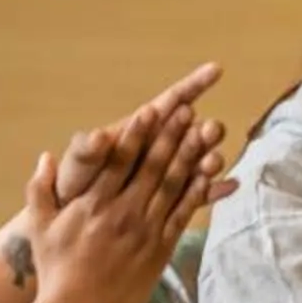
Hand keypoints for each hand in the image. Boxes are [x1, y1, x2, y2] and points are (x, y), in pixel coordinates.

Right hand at [24, 102, 191, 302]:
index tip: (150, 111)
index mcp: (94, 203)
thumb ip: (40, 189)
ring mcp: (144, 230)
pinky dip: (197, 193)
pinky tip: (210, 174)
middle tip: (188, 111)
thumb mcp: (40, 227)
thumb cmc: (56, 269)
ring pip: (173, 186)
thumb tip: (45, 157)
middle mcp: (122, 212)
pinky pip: (182, 215)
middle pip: (153, 167)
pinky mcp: (160, 248)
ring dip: (190, 157)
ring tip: (205, 133)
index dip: (136, 133)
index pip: (119, 160)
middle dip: (171, 136)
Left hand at [55, 63, 239, 247]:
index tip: (214, 70)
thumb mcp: (75, 170)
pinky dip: (212, 189)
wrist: (71, 233)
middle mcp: (157, 149)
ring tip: (214, 161)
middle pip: (188, 132)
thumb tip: (98, 136)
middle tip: (213, 129)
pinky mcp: (170, 202)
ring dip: (209, 158)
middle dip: (205, 129)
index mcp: (136, 132)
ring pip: (196, 162)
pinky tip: (230, 186)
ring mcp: (167, 175)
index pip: (169, 103)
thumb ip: (86, 154)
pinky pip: (195, 194)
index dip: (192, 85)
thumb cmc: (71, 191)